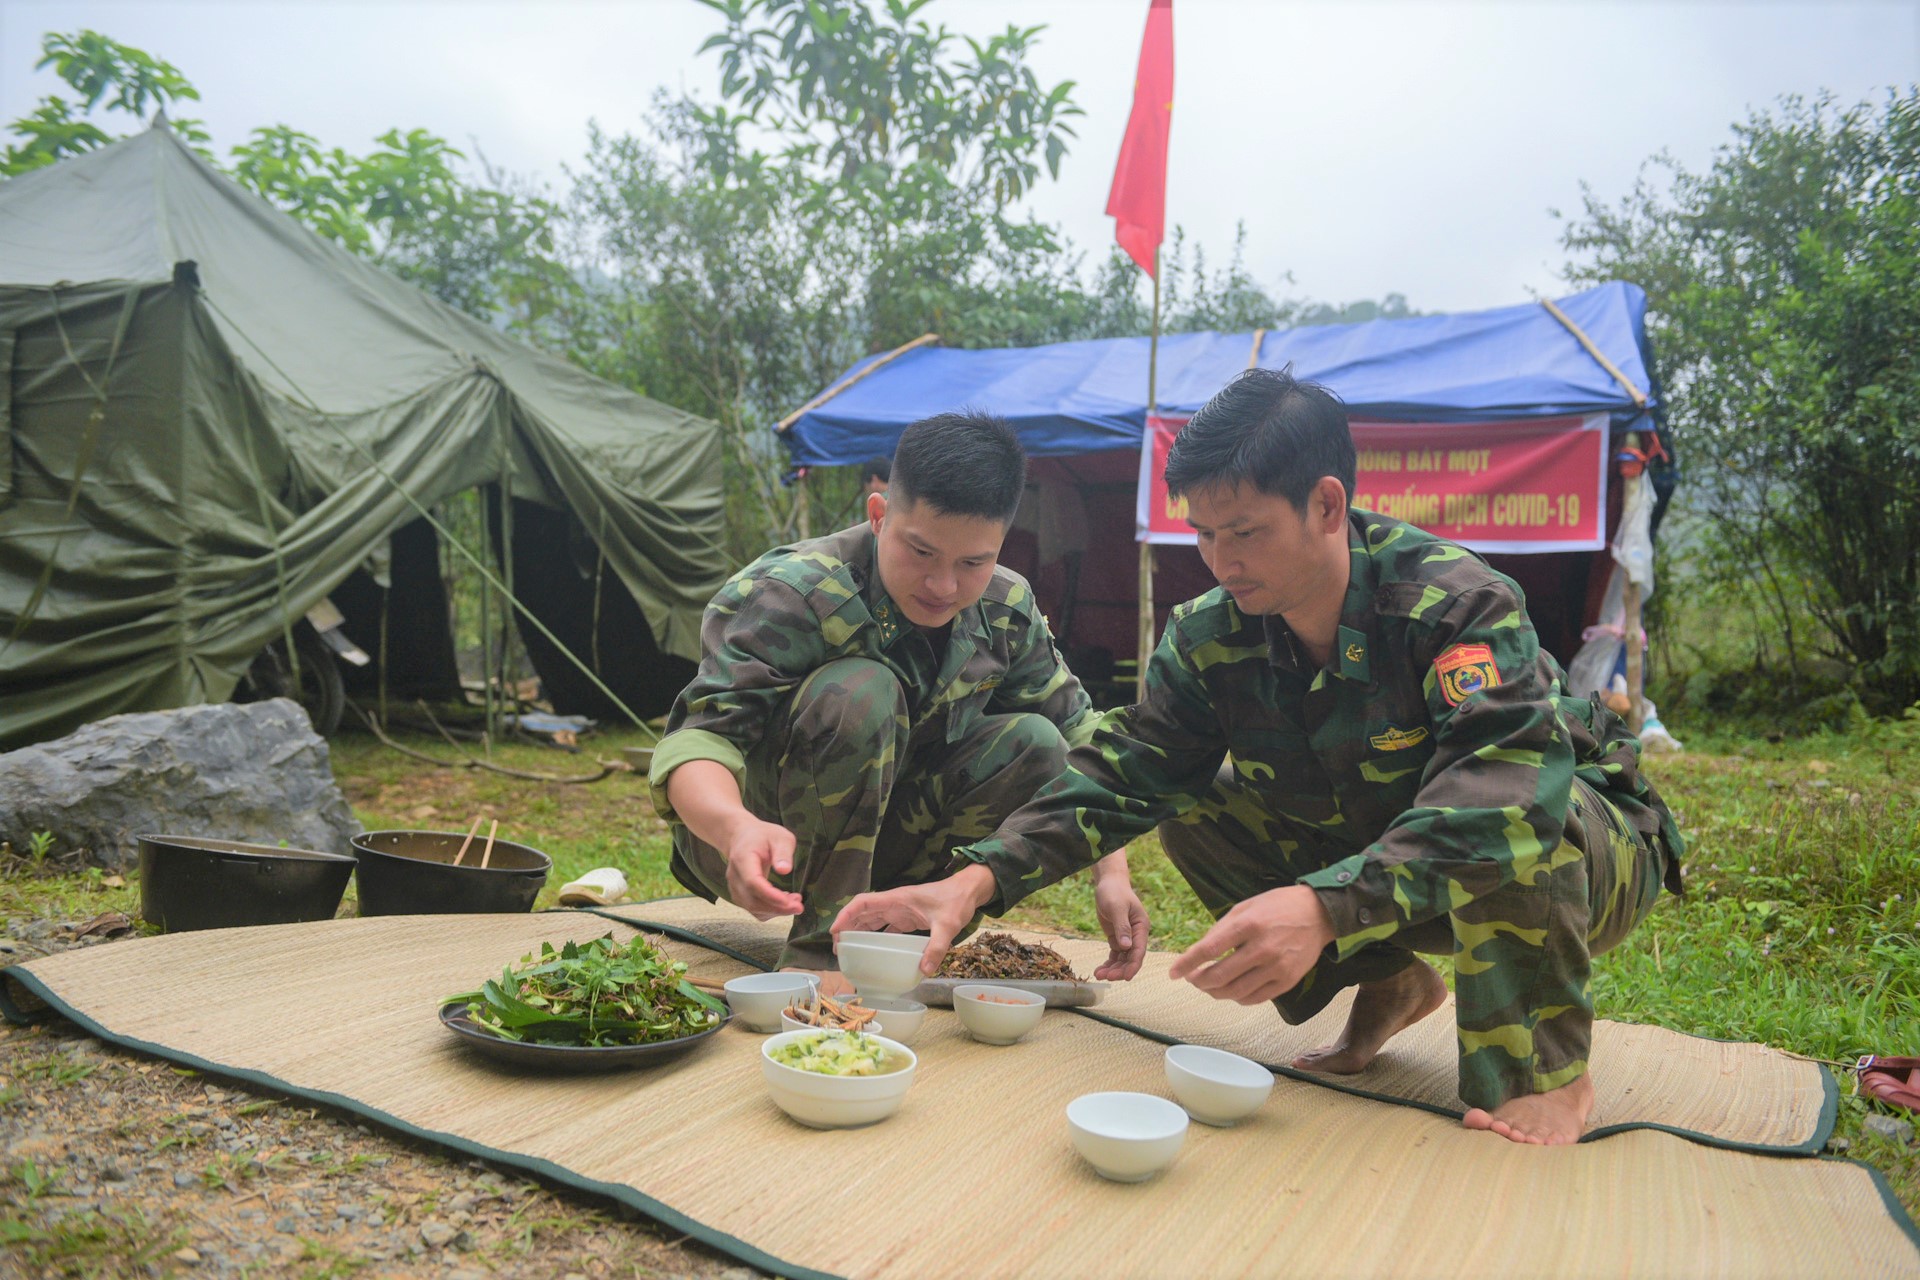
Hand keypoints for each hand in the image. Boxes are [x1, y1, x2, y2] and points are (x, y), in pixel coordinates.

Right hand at [721, 816, 804, 920]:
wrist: (742, 837)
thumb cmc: (763, 836)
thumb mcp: (779, 836)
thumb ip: (783, 851)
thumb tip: (785, 870)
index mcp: (743, 859)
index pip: (753, 882)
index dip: (771, 895)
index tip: (790, 902)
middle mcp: (735, 876)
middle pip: (752, 900)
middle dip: (777, 908)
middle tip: (799, 906)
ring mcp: (734, 887)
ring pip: (753, 908)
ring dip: (775, 910)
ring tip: (795, 901)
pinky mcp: (739, 895)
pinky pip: (753, 908)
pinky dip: (770, 910)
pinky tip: (784, 902)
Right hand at [831, 864, 996, 975]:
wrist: (969, 891)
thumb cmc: (956, 900)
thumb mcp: (948, 924)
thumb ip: (937, 946)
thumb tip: (925, 970)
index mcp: (898, 899)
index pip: (863, 903)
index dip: (846, 915)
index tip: (834, 931)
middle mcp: (895, 904)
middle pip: (863, 913)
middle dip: (847, 927)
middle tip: (838, 949)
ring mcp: (900, 910)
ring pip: (872, 919)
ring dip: (858, 932)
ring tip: (849, 950)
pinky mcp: (908, 918)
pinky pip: (886, 927)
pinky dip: (877, 937)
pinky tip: (874, 951)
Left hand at [1091, 859, 1148, 980]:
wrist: (1108, 883)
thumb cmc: (1114, 892)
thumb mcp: (1117, 908)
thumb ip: (1122, 927)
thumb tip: (1127, 947)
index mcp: (1141, 927)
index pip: (1139, 950)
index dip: (1133, 965)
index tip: (1125, 977)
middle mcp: (1136, 935)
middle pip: (1131, 958)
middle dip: (1120, 969)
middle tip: (1106, 977)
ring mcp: (1127, 937)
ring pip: (1122, 958)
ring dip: (1112, 968)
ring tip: (1098, 975)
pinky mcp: (1117, 937)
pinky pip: (1115, 954)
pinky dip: (1108, 962)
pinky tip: (1099, 970)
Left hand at [1167, 885, 1334, 1004]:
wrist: (1320, 914)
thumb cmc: (1278, 906)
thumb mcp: (1246, 906)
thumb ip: (1222, 929)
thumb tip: (1200, 952)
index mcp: (1249, 924)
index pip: (1209, 949)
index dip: (1187, 963)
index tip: (1173, 973)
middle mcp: (1263, 948)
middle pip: (1220, 975)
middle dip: (1199, 981)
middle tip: (1191, 979)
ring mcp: (1277, 967)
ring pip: (1236, 992)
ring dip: (1215, 992)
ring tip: (1207, 986)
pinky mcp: (1288, 981)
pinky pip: (1255, 998)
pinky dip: (1237, 998)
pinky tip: (1230, 990)